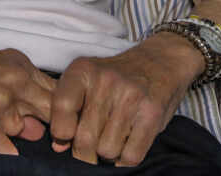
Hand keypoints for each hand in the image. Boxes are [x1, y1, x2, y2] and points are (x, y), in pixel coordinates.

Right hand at [0, 42, 53, 154]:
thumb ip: (20, 91)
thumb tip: (38, 128)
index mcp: (20, 65)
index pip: (58, 91)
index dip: (63, 111)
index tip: (63, 125)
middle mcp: (16, 82)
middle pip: (52, 111)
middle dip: (55, 128)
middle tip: (54, 141)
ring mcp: (0, 104)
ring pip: (26, 133)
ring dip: (15, 136)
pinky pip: (7, 150)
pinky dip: (7, 155)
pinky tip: (0, 151)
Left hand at [49, 33, 202, 165]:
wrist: (161, 60)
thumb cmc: (117, 78)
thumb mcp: (87, 81)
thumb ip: (67, 110)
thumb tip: (59, 146)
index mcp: (83, 70)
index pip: (62, 108)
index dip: (61, 131)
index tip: (68, 135)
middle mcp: (106, 80)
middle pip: (84, 139)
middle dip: (86, 152)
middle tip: (94, 143)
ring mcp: (131, 96)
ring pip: (107, 151)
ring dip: (109, 154)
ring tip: (114, 137)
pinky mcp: (152, 113)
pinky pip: (131, 156)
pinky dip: (127, 158)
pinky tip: (128, 143)